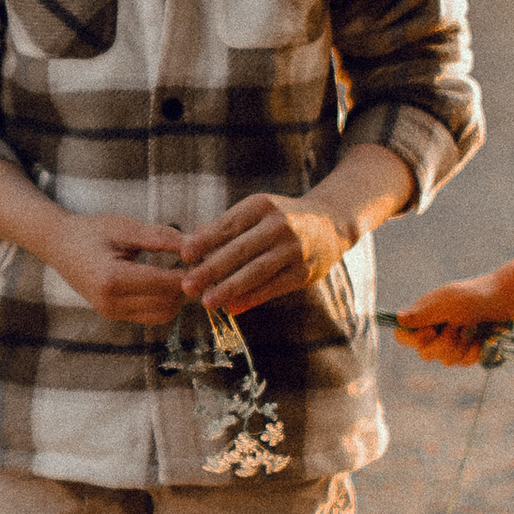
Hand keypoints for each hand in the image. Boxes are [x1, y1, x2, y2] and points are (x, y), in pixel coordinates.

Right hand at [45, 209, 187, 324]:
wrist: (58, 245)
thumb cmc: (90, 231)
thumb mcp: (125, 227)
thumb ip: (160, 237)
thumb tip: (195, 244)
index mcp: (112, 279)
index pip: (164, 283)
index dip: (189, 273)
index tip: (205, 258)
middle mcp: (111, 302)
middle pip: (168, 304)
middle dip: (186, 286)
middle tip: (196, 264)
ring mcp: (111, 312)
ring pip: (162, 314)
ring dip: (177, 296)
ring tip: (181, 271)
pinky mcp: (114, 315)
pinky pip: (151, 315)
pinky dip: (164, 301)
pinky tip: (166, 280)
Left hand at [176, 191, 349, 318]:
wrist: (329, 225)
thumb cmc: (278, 220)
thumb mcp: (255, 212)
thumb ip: (224, 227)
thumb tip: (189, 244)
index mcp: (262, 205)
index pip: (228, 224)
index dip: (205, 241)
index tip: (184, 255)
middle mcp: (280, 224)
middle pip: (240, 250)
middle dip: (211, 269)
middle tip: (187, 285)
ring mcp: (294, 249)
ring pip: (256, 271)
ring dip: (229, 288)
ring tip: (207, 302)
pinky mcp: (304, 272)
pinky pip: (273, 287)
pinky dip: (251, 298)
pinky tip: (232, 307)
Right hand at [394, 278, 506, 366]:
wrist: (503, 300)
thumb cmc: (473, 296)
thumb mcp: (446, 303)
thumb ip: (422, 314)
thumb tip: (398, 319)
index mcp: (423, 316)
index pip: (403, 336)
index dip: (414, 339)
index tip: (432, 329)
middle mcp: (433, 330)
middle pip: (425, 354)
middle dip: (445, 343)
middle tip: (459, 325)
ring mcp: (450, 342)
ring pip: (446, 360)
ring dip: (462, 345)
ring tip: (473, 327)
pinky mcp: (466, 350)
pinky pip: (464, 362)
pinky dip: (474, 351)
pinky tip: (481, 338)